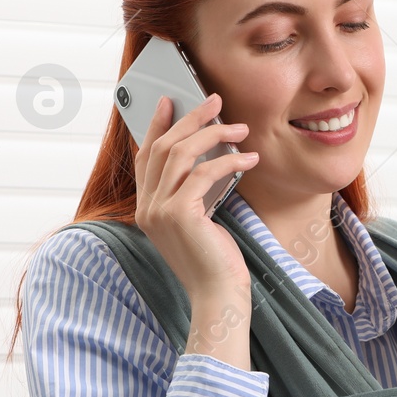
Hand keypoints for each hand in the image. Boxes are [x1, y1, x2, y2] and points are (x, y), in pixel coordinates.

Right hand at [132, 90, 258, 299]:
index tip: (170, 101)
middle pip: (163, 147)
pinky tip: (251, 158)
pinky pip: (204, 173)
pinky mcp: (180, 214)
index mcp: (147, 208)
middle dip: (190, 119)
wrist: (218, 295)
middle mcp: (146, 207)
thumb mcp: (199, 221)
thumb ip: (193, 194)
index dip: (156, 126)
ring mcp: (159, 210)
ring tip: (241, 128)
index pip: (146, 156)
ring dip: (213, 134)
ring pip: (181, 154)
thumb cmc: (215, 261)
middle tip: (214, 101)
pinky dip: (229, 160)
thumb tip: (208, 159)